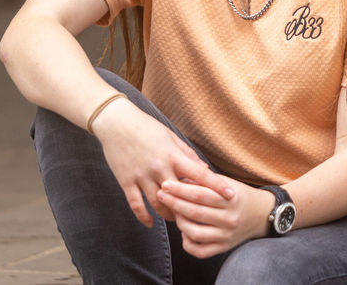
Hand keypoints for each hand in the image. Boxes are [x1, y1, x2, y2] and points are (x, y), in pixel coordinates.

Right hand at [92, 99, 233, 226]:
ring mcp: (142, 176)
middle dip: (191, 208)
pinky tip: (151, 223)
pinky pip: (136, 205)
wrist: (116, 122)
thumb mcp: (170, 136)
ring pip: (160, 204)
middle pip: (180, 195)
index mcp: (173, 155)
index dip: (216, 186)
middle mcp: (159, 167)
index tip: (230, 196)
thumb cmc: (146, 127)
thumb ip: (187, 154)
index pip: (200, 174)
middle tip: (200, 216)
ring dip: (169, 214)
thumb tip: (204, 170)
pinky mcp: (126, 181)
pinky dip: (144, 217)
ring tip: (176, 219)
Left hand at [156, 176, 274, 257]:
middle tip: (161, 195)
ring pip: (195, 233)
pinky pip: (200, 251)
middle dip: (174, 203)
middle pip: (195, 212)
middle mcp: (229, 218)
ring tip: (174, 212)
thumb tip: (179, 178)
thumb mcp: (225, 182)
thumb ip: (204, 181)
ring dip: (180, 222)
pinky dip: (188, 243)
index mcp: (230, 199)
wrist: (261, 214)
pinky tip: (184, 232)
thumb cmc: (238, 194)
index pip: (200, 194)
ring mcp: (226, 235)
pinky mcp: (223, 248)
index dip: (180, 189)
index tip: (165, 184)